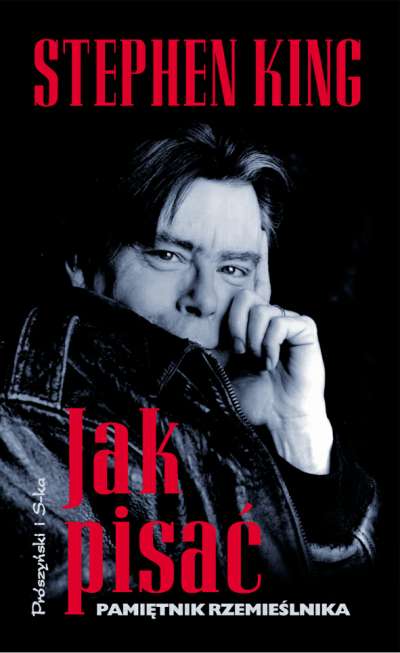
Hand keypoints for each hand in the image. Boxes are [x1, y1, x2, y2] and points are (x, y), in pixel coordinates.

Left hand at [215, 234, 332, 474]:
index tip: (254, 231)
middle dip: (234, 325)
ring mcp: (287, 323)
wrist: (276, 421)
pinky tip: (270, 362)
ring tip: (256, 362)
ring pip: (260, 309)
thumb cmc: (247, 398)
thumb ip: (205, 343)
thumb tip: (170, 330)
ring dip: (251, 339)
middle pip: (244, 296)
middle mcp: (269, 318)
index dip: (254, 259)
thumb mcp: (217, 366)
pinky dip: (269, 343)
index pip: (247, 286)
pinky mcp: (304, 331)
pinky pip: (280, 321)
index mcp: (250, 324)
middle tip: (238, 352)